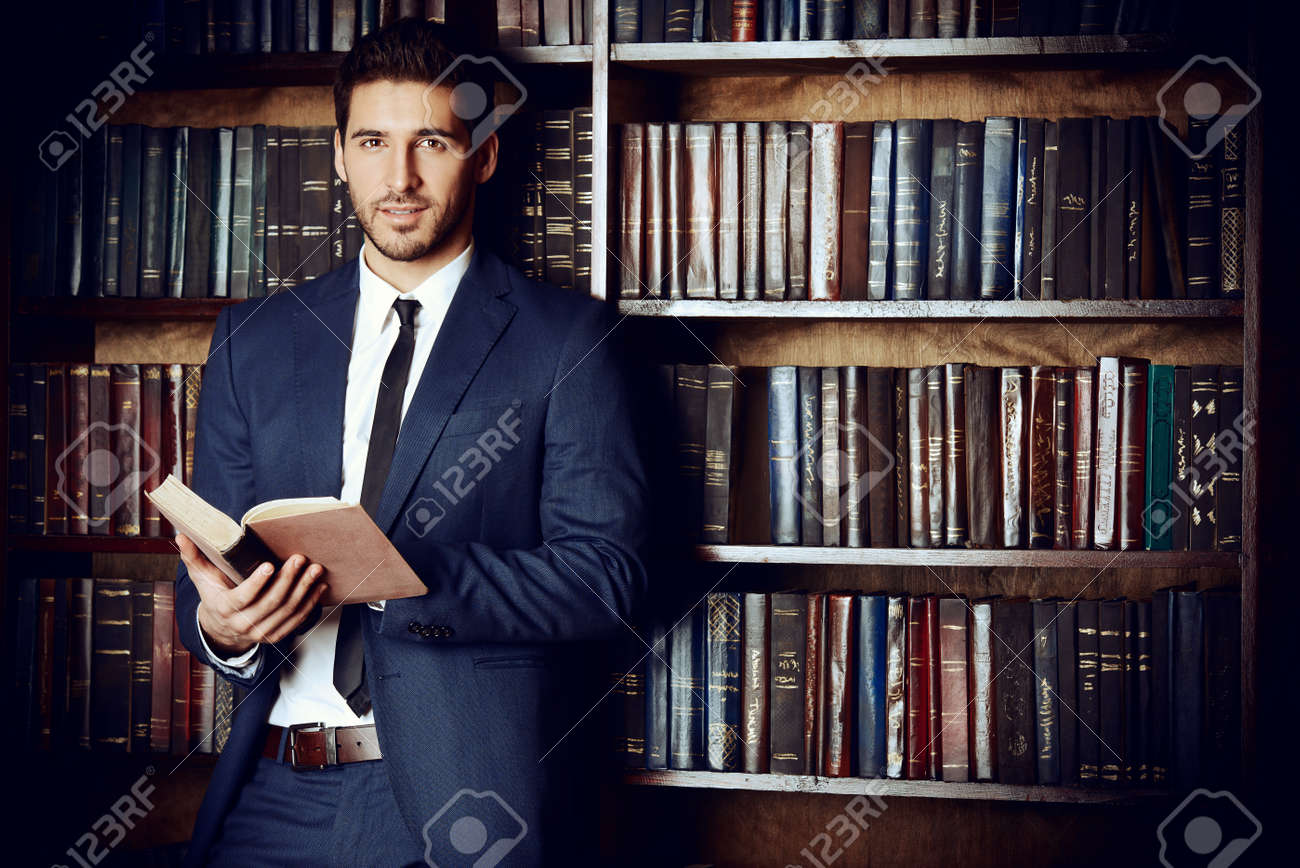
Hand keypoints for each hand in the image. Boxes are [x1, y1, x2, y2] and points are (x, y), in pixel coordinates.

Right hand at [176, 533, 325, 657]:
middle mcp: (244, 624)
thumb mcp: (202, 577)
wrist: (222, 627)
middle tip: (300, 559)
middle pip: (270, 603)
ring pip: (287, 611)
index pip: (243, 597)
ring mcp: (261, 632)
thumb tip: (182, 535)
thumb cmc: (214, 595)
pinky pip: (297, 620)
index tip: (271, 565)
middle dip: (288, 580)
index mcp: (225, 608)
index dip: (257, 583)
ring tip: (315, 569)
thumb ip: (194, 557)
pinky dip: (310, 603)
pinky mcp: (276, 635)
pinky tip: (319, 586)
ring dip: (304, 590)